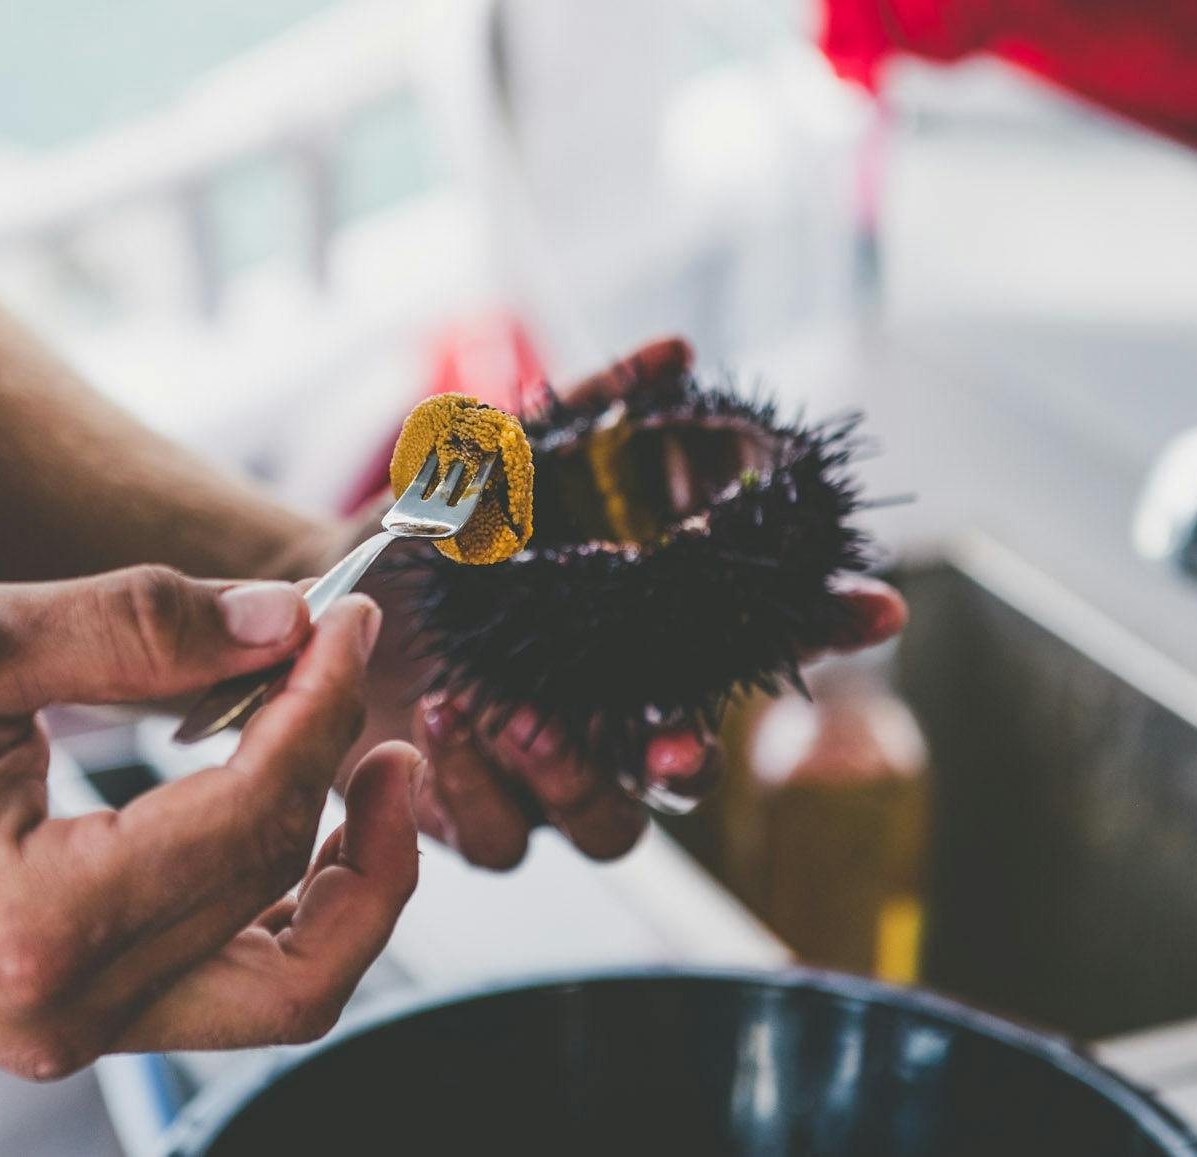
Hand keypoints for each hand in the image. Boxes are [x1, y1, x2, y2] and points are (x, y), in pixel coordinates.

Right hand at [0, 568, 416, 1076]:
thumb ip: (136, 627)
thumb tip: (283, 621)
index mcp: (36, 927)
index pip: (251, 816)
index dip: (322, 706)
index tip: (348, 623)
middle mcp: (65, 1012)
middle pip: (284, 902)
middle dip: (349, 780)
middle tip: (366, 684)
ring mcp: (68, 1032)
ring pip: (282, 988)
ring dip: (350, 879)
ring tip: (373, 770)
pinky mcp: (65, 1017)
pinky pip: (221, 985)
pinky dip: (280, 906)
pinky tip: (287, 812)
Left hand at [328, 336, 908, 869]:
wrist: (323, 594)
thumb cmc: (432, 539)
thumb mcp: (505, 464)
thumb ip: (589, 415)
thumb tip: (674, 351)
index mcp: (638, 646)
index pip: (758, 642)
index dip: (827, 627)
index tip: (872, 606)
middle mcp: (603, 723)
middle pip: (688, 778)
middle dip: (687, 763)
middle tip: (665, 744)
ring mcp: (539, 779)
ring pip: (605, 830)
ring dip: (570, 782)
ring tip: (511, 717)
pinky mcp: (469, 815)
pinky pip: (500, 845)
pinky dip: (475, 791)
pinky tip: (441, 724)